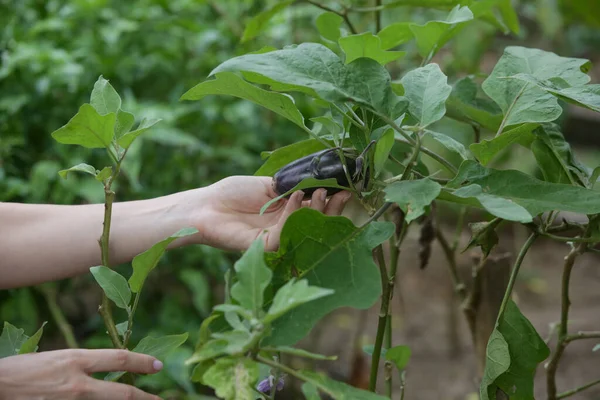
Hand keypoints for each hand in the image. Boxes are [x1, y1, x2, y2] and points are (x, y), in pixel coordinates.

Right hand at [0, 349, 162, 399]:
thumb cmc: (24, 369)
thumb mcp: (59, 357)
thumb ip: (83, 363)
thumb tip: (107, 367)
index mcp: (76, 359)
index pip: (119, 359)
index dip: (142, 362)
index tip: (158, 365)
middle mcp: (77, 383)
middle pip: (122, 394)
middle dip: (145, 398)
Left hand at [189, 176, 351, 250]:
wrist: (207, 206)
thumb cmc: (233, 193)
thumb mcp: (268, 186)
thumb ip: (291, 187)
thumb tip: (317, 181)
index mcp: (288, 212)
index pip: (316, 210)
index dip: (331, 200)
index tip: (345, 188)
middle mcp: (286, 227)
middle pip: (316, 223)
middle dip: (331, 209)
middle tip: (341, 194)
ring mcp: (276, 237)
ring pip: (305, 230)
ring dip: (317, 211)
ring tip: (320, 192)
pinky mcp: (263, 246)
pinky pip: (284, 234)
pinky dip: (293, 215)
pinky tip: (294, 198)